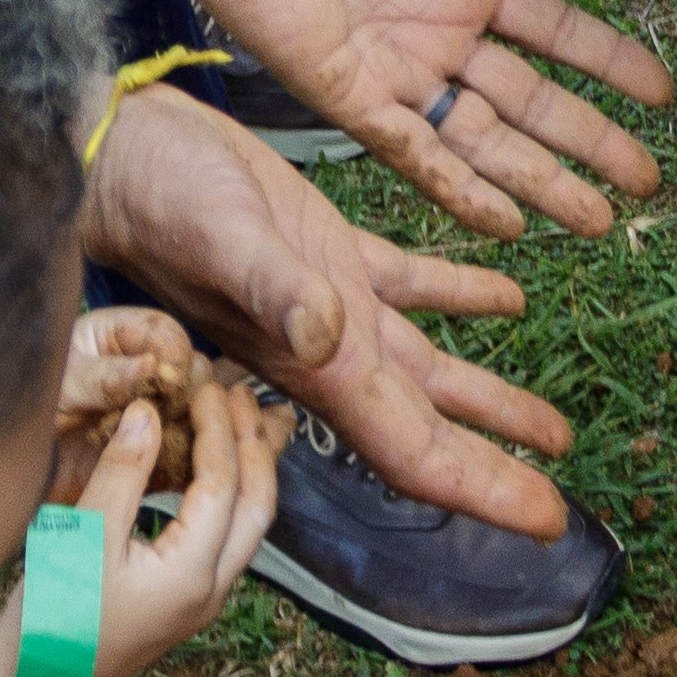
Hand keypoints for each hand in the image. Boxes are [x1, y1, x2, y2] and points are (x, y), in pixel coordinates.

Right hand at [50, 374, 286, 676]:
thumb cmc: (47, 621)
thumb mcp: (79, 538)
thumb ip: (121, 473)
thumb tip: (149, 411)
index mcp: (191, 575)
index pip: (225, 484)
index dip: (220, 427)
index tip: (208, 384)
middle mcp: (211, 592)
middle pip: (258, 506)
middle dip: (254, 445)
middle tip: (239, 393)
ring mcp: (200, 602)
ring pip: (248, 525)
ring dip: (247, 469)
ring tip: (237, 420)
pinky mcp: (183, 603)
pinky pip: (225, 538)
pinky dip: (227, 494)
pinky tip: (203, 468)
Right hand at [78, 84, 580, 536]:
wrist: (115, 155)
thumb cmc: (158, 199)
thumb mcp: (224, 236)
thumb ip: (274, 287)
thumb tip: (327, 335)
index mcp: (316, 363)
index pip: (412, 450)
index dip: (481, 490)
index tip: (547, 521)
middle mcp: (331, 348)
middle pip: (429, 428)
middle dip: (496, 466)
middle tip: (561, 506)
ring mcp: (331, 303)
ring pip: (427, 369)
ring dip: (489, 399)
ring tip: (552, 431)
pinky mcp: (327, 250)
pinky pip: (409, 286)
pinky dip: (462, 294)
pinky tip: (510, 296)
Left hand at [164, 0, 676, 237]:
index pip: (556, 33)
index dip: (609, 64)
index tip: (661, 94)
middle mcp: (437, 36)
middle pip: (534, 105)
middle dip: (592, 144)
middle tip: (647, 184)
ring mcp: (396, 72)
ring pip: (486, 141)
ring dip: (543, 182)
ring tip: (596, 221)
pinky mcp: (348, 97)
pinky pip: (416, 154)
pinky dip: (462, 190)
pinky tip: (509, 224)